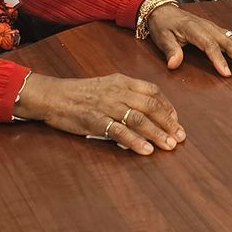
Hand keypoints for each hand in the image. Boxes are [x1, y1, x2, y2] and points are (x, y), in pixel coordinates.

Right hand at [15, 72, 185, 154]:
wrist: (52, 95)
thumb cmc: (79, 93)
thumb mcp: (106, 86)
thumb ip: (126, 95)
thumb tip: (147, 112)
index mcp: (122, 81)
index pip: (152, 91)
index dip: (168, 106)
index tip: (176, 120)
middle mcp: (117, 91)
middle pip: (150, 106)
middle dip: (168, 123)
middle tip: (179, 137)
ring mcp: (106, 105)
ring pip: (139, 119)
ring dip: (157, 133)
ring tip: (169, 146)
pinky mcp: (95, 120)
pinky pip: (119, 131)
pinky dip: (135, 141)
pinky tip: (146, 150)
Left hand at [144, 4, 231, 77]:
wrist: (164, 10)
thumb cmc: (163, 25)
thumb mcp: (162, 38)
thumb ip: (170, 50)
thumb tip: (173, 64)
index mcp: (194, 29)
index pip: (209, 46)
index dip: (219, 59)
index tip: (227, 74)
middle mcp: (209, 27)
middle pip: (229, 43)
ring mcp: (215, 27)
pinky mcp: (217, 29)